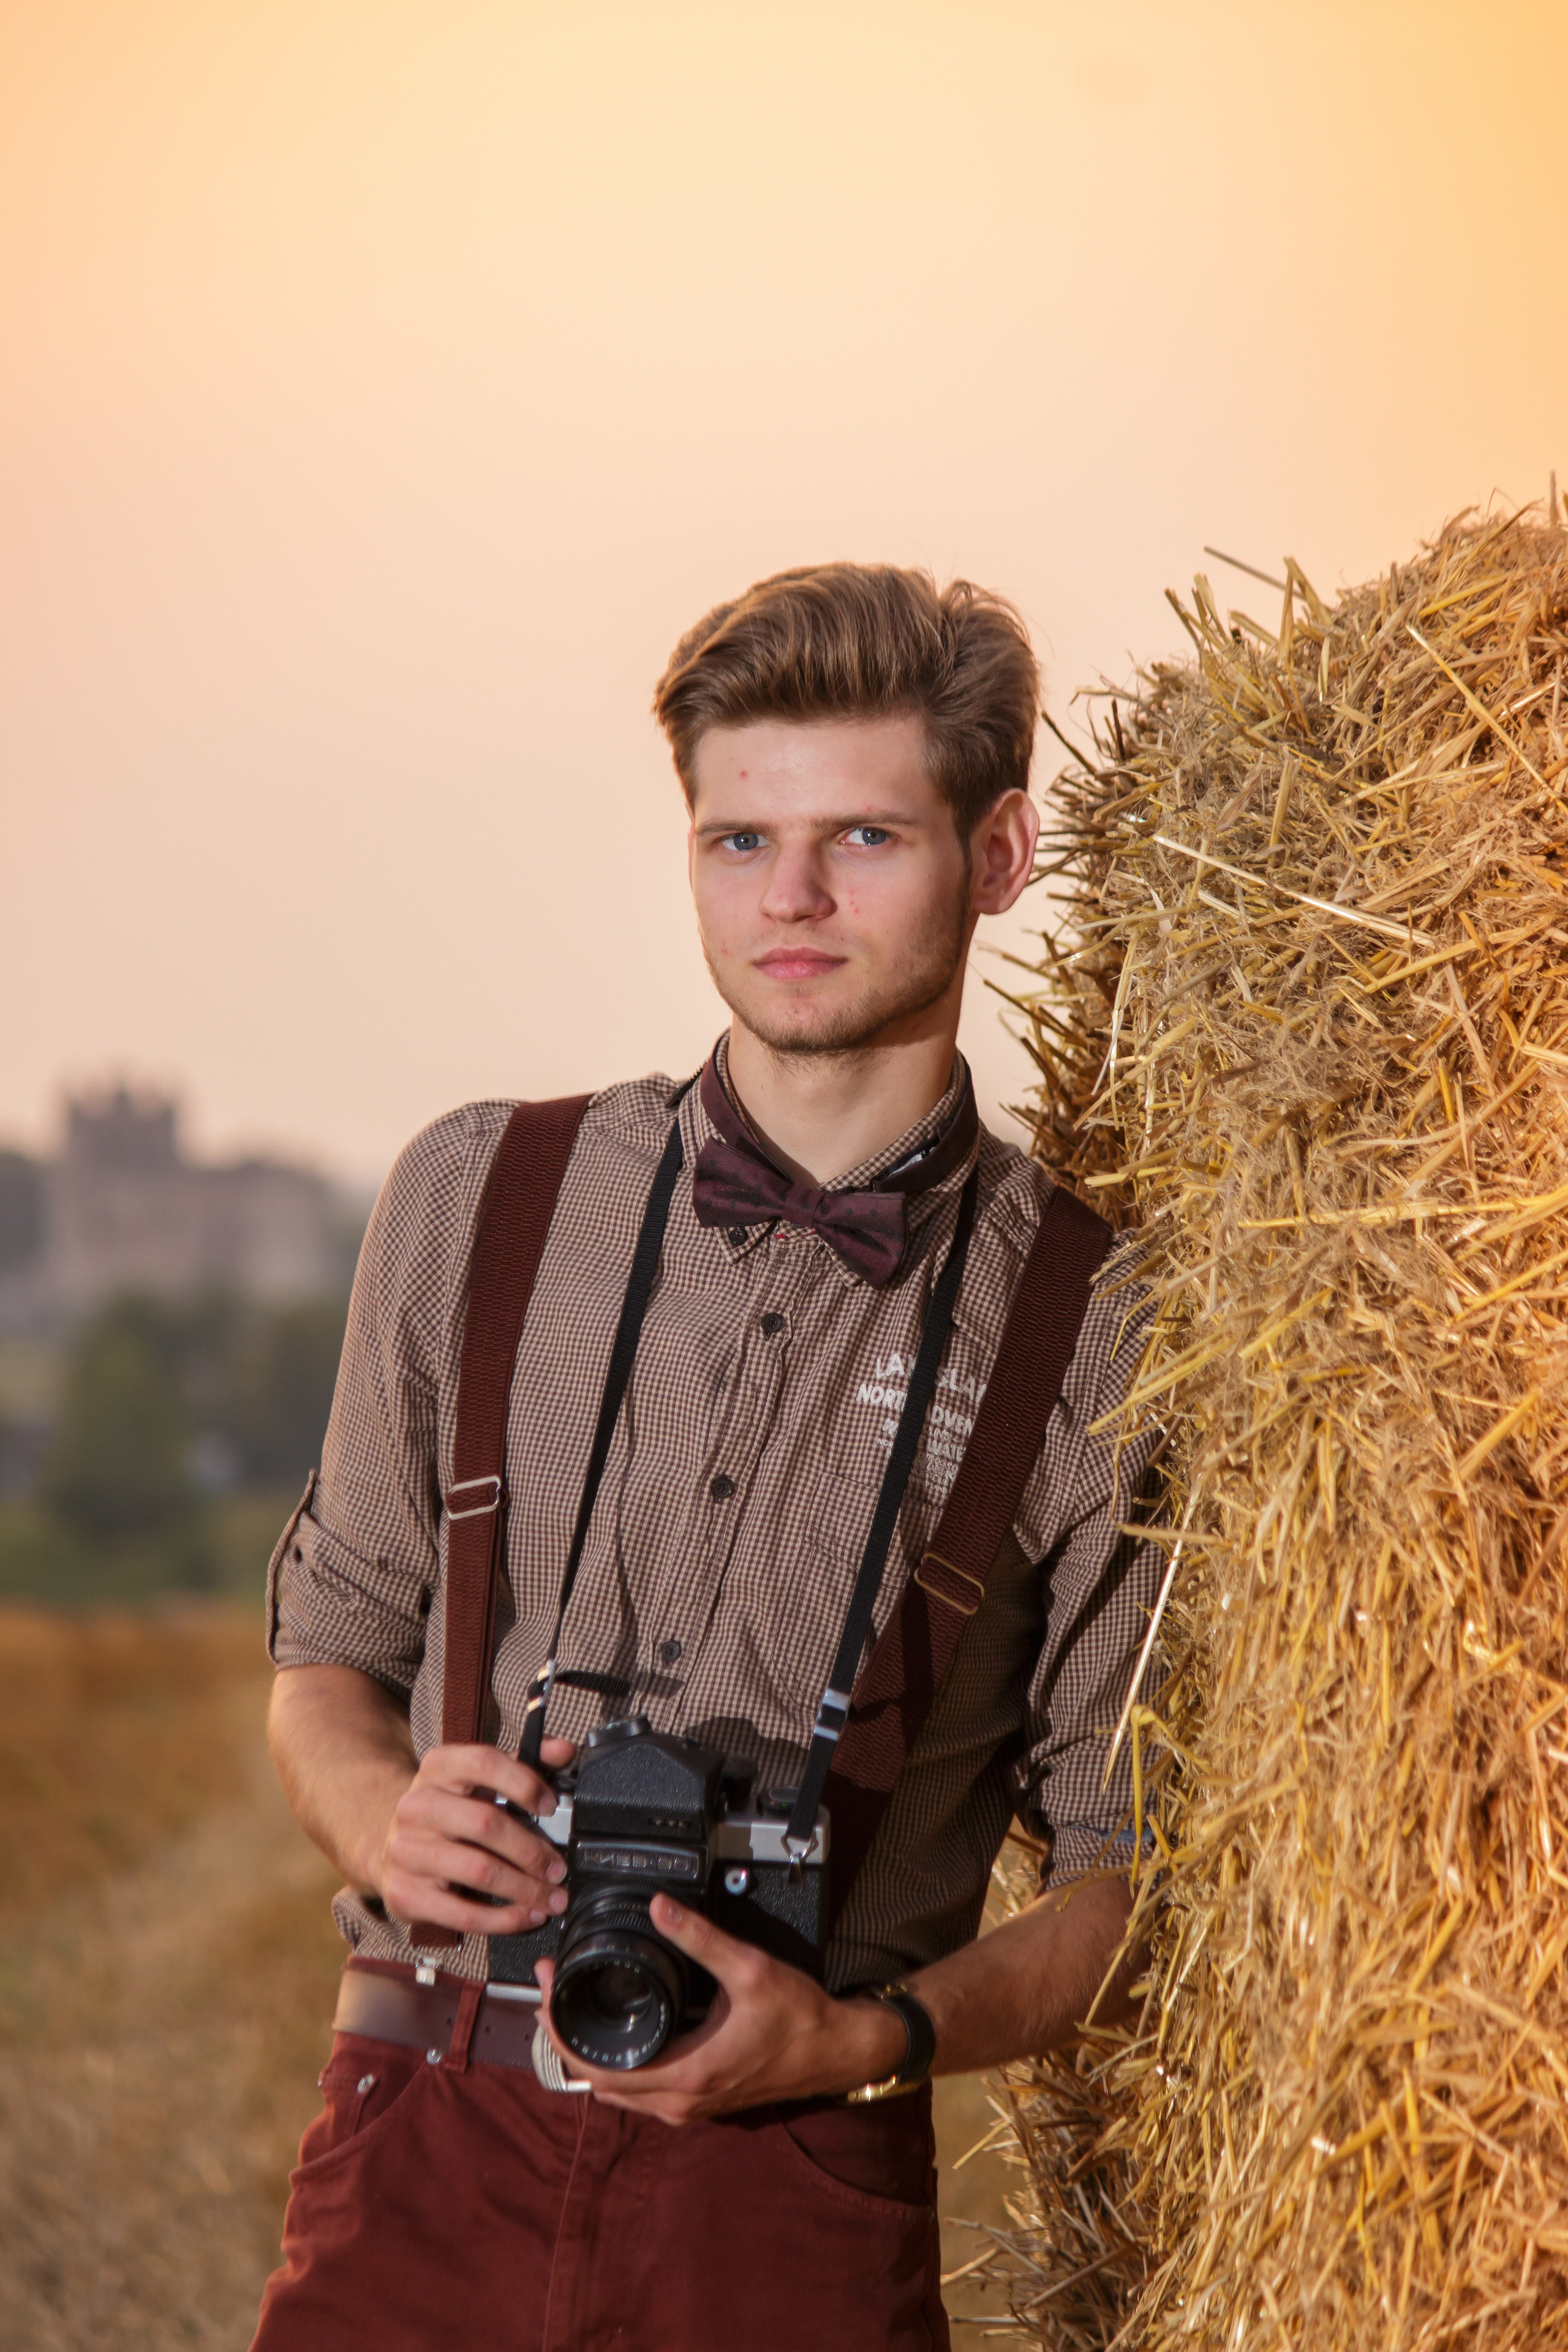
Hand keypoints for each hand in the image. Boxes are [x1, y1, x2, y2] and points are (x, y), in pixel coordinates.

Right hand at [375, 1737, 577, 1938]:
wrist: (389, 1842)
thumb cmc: (449, 1808)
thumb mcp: (479, 1779)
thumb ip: (525, 1761)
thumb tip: (564, 1750)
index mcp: (437, 1768)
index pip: (484, 1762)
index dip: (524, 1783)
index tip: (551, 1806)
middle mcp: (416, 1806)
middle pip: (485, 1823)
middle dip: (531, 1850)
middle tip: (558, 1867)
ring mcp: (406, 1851)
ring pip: (478, 1871)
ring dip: (524, 1889)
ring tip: (551, 1897)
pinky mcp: (405, 1893)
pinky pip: (462, 1913)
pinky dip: (502, 1919)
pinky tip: (525, 1916)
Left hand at [533, 1893, 906, 2123]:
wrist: (835, 2052)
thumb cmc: (799, 2019)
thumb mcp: (750, 1969)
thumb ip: (701, 1939)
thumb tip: (657, 1907)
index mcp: (686, 2075)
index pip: (599, 2069)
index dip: (561, 2033)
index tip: (546, 1993)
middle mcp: (680, 2102)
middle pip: (598, 2083)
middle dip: (565, 2038)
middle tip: (549, 1991)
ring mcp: (688, 2106)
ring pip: (618, 2092)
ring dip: (588, 2054)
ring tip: (570, 2007)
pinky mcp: (698, 2100)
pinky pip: (640, 2091)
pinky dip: (617, 2065)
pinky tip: (615, 2031)